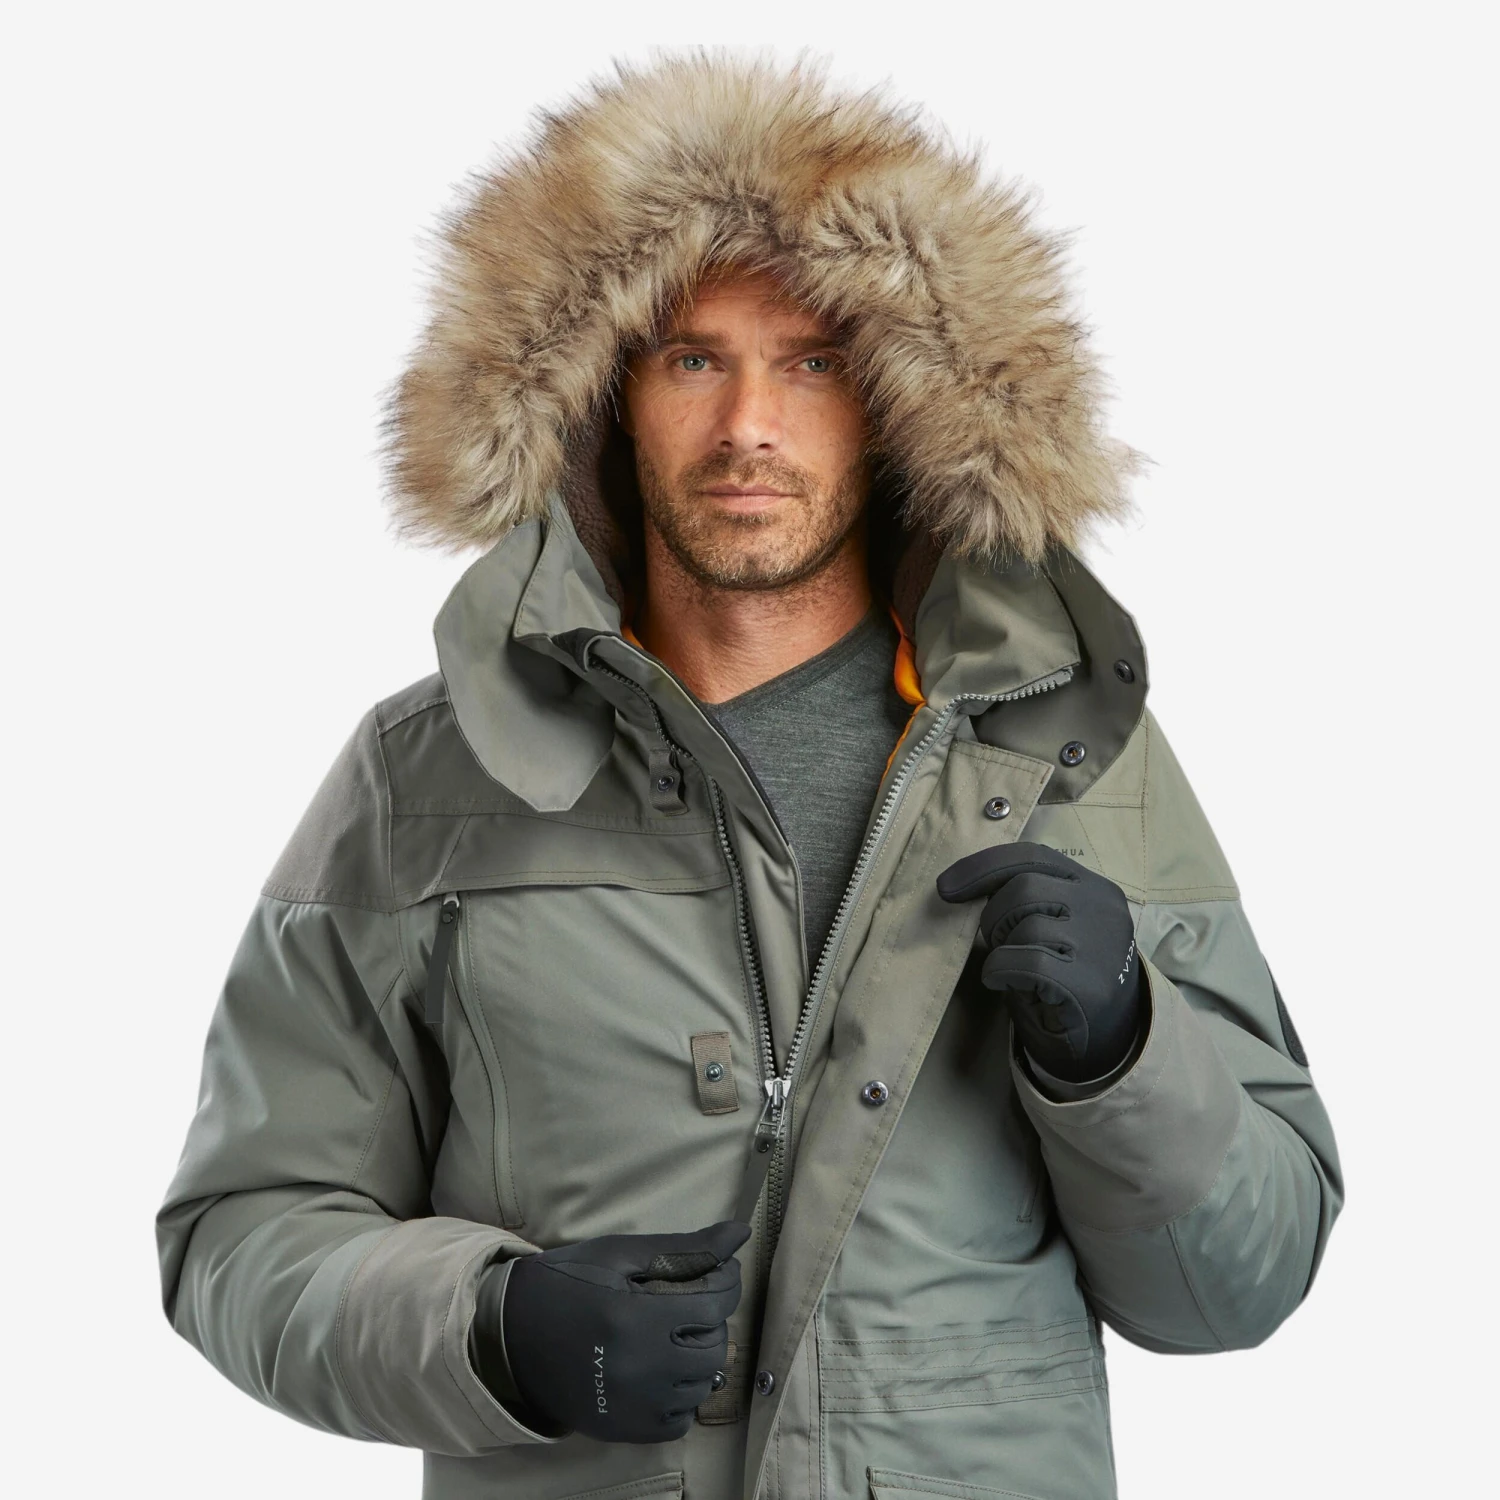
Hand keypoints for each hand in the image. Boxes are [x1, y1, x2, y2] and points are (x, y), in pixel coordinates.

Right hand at [486, 1218, 750, 1443]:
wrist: (510, 1338)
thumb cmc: (567, 1284)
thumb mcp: (619, 1254)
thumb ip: (684, 1248)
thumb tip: (740, 1232)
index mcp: (636, 1317)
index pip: (716, 1302)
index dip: (725, 1280)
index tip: (717, 1271)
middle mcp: (639, 1368)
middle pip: (715, 1345)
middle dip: (710, 1318)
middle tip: (686, 1301)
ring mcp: (634, 1406)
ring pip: (702, 1383)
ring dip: (697, 1355)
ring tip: (670, 1334)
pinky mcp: (627, 1430)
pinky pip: (681, 1418)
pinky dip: (680, 1393)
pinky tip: (658, 1368)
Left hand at [936, 842, 1143, 1083]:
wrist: (1104, 1036)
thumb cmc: (1064, 973)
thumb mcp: (1053, 923)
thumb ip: (1026, 897)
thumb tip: (962, 881)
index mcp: (1093, 886)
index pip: (1032, 856)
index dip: (982, 867)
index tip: (945, 887)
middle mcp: (1102, 908)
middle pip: (1023, 888)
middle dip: (995, 916)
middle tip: (998, 943)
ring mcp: (1100, 945)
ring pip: (1025, 925)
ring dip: (1002, 947)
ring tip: (1012, 967)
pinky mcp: (1088, 984)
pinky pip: (1024, 962)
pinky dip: (1001, 971)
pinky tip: (1004, 982)